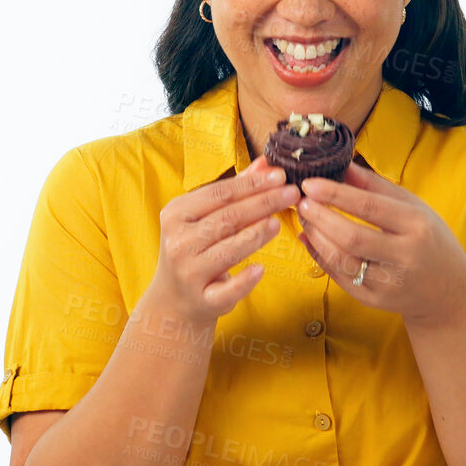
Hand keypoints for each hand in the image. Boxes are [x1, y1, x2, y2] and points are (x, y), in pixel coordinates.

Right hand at [144, 154, 299, 325]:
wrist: (174, 299)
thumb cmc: (196, 249)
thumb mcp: (205, 218)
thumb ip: (234, 192)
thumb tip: (265, 164)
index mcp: (176, 214)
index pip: (219, 194)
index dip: (251, 184)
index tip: (279, 176)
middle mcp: (178, 242)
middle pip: (226, 218)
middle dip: (262, 203)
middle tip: (291, 193)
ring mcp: (189, 273)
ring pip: (228, 250)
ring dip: (255, 235)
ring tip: (279, 221)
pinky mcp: (202, 300)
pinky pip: (227, 290)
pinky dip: (244, 280)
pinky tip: (260, 269)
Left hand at [296, 161, 465, 326]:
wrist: (447, 293)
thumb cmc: (430, 240)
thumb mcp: (414, 207)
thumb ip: (376, 186)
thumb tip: (341, 164)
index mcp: (417, 227)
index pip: (370, 208)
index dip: (335, 194)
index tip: (310, 183)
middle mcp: (404, 257)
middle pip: (351, 237)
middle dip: (320, 217)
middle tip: (301, 201)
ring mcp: (387, 284)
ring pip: (341, 260)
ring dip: (316, 237)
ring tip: (305, 218)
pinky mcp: (373, 301)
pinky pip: (338, 277)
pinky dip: (319, 257)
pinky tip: (309, 239)